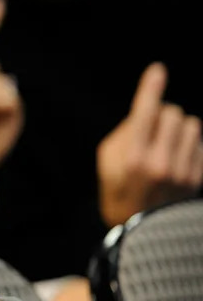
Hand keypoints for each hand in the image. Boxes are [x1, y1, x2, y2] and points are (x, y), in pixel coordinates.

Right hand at [97, 63, 202, 225]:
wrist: (139, 230)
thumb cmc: (118, 188)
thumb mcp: (106, 160)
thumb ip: (126, 132)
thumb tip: (148, 110)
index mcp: (132, 157)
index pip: (145, 112)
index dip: (150, 88)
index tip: (157, 70)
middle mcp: (160, 163)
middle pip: (172, 113)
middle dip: (163, 114)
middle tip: (153, 127)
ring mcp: (182, 172)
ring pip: (191, 125)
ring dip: (179, 127)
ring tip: (167, 143)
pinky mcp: (198, 178)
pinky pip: (200, 142)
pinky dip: (189, 143)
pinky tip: (177, 157)